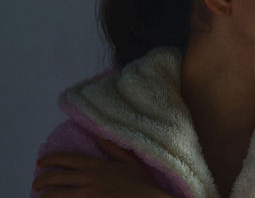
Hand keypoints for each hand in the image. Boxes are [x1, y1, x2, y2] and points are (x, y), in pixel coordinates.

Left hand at [32, 138, 171, 197]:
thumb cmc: (142, 185)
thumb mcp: (130, 162)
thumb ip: (113, 149)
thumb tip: (100, 136)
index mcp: (96, 165)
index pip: (64, 159)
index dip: (49, 160)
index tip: (42, 163)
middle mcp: (87, 178)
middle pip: (53, 177)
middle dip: (40, 180)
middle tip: (38, 184)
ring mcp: (85, 194)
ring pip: (54, 194)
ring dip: (45, 195)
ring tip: (43, 196)